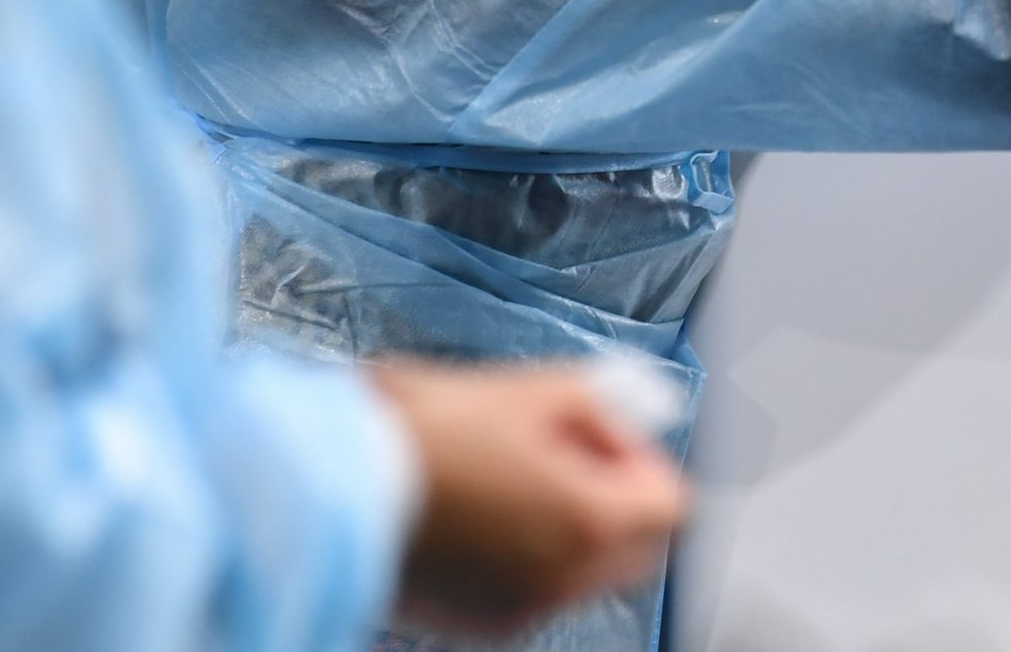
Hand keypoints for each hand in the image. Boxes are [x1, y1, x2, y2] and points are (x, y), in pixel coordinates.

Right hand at [370, 360, 687, 635]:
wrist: (338, 486)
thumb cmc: (431, 433)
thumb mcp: (536, 390)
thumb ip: (608, 404)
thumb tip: (641, 416)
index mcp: (591, 521)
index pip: (673, 505)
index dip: (643, 461)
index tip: (607, 438)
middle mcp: (565, 579)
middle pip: (637, 546)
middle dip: (618, 500)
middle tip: (567, 455)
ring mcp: (522, 608)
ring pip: (586, 571)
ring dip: (571, 527)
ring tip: (511, 476)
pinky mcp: (479, 622)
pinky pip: (535, 590)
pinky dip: (528, 556)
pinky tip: (483, 512)